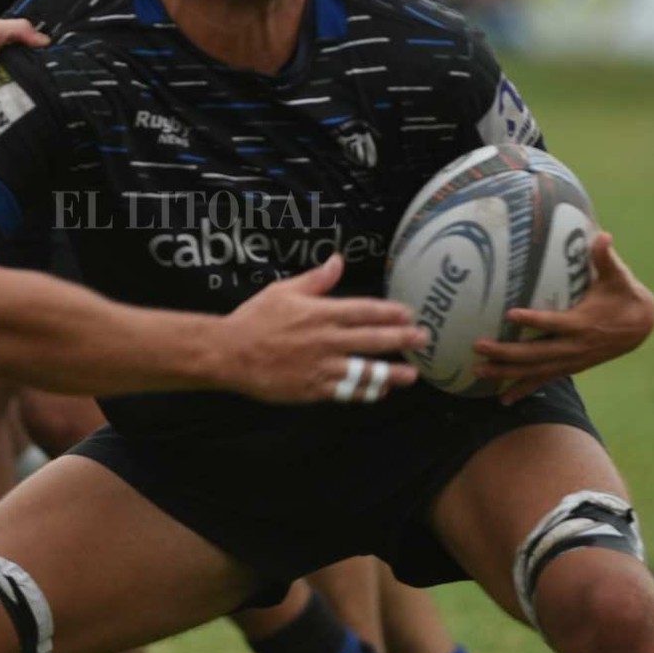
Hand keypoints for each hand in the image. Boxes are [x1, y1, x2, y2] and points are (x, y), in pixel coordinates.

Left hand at [0, 18, 47, 126]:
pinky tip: (25, 112)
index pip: (27, 51)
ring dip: (28, 98)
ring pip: (23, 96)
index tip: (58, 60)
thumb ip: (17, 29)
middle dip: (38, 79)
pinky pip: (11, 113)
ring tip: (39, 99)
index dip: (41, 54)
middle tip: (50, 82)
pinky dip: (16, 113)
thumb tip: (44, 39)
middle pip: (29, 75)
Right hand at [220, 255, 427, 403]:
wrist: (230, 353)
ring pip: (364, 370)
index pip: (365, 311)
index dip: (390, 313)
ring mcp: (321, 366)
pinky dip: (364, 391)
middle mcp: (326, 339)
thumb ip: (315, 280)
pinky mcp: (312, 389)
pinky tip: (379, 391)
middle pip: (372, 340)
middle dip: (401, 339)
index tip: (409, 314)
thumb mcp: (284, 290)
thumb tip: (338, 261)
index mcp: (321, 313)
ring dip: (391, 372)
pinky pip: (345, 391)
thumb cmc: (255, 318)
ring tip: (412, 374)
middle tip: (423, 339)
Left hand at [471, 232, 653, 404]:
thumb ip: (606, 258)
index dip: (534, 320)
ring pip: (535, 371)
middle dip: (506, 352)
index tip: (511, 314)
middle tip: (478, 346)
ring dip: (506, 373)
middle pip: (536, 353)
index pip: (554, 323)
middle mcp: (574, 347)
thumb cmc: (624, 295)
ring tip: (477, 372)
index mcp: (582, 323)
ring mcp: (571, 360)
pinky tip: (503, 400)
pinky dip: (523, 390)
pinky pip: (543, 380)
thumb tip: (603, 235)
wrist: (641, 326)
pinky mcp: (570, 367)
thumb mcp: (619, 276)